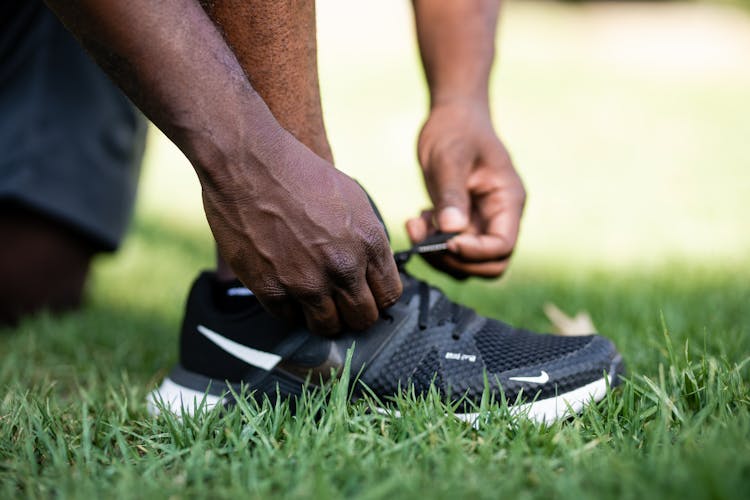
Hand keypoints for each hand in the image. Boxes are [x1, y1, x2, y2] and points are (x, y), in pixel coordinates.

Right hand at [201, 131, 401, 334]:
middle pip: (363, 318)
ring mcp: (306, 282)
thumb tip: (371, 268)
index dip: (378, 297)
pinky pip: (288, 318)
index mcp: (368, 242)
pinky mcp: (271, 288)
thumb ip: (367, 239)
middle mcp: (343, 267)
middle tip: (341, 303)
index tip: (366, 294)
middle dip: (355, 314)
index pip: (390, 295)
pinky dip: (289, 308)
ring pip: (327, 327)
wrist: (248, 162)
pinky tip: (286, 288)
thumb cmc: (298, 173)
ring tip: (313, 300)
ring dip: (323, 317)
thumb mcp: (353, 198)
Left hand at [407, 100, 525, 278]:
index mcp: (508, 200)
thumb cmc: (456, 130)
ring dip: (438, 255)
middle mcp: (499, 217)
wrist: (452, 117)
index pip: (502, 245)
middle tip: (425, 242)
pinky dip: (430, 245)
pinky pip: (449, 249)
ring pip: (467, 262)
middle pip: (490, 264)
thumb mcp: (449, 158)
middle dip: (456, 260)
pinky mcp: (461, 224)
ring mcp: (480, 222)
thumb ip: (451, 194)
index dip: (475, 252)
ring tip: (415, 226)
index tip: (446, 240)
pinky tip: (416, 221)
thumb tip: (452, 231)